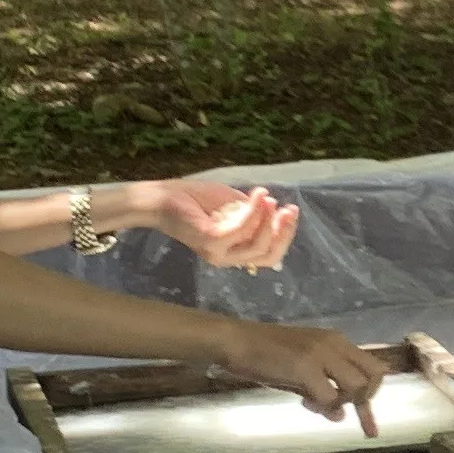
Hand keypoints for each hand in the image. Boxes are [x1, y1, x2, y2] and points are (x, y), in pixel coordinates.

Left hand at [136, 181, 301, 271]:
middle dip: (284, 231)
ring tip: (268, 198)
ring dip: (268, 219)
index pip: (268, 254)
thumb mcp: (231, 206)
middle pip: (268, 254)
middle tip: (288, 209)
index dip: (284, 235)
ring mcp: (218, 253)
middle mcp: (226, 257)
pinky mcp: (210, 242)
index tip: (290, 212)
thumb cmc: (195, 200)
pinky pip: (242, 229)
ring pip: (257, 244)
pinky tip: (257, 195)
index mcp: (232, 251)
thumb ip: (251, 213)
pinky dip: (254, 211)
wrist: (162, 197)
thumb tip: (275, 209)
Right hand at [212, 322, 387, 427]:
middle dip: (364, 398)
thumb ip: (323, 389)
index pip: (372, 365)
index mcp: (336, 341)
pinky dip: (323, 407)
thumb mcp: (301, 371)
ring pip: (357, 386)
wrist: (236, 342)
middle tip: (343, 409)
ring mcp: (322, 354)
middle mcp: (335, 344)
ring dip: (343, 402)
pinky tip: (305, 404)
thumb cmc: (264, 356)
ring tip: (316, 405)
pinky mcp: (306, 367)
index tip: (368, 418)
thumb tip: (339, 416)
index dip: (372, 392)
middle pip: (374, 375)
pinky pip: (330, 396)